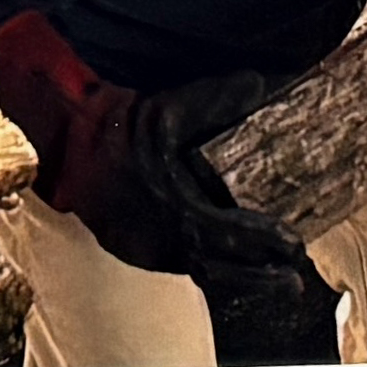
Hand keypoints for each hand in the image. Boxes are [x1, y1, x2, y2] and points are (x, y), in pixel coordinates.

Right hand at [0, 13, 304, 280]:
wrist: (72, 150)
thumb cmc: (123, 130)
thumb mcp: (169, 108)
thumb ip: (216, 98)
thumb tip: (258, 83)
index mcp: (176, 206)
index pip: (229, 233)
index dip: (264, 241)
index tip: (294, 244)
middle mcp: (165, 237)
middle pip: (223, 268)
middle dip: (262, 275)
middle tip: (294, 281)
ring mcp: (150, 250)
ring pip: (205, 275)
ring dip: (242, 281)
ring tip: (277, 284)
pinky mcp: (139, 252)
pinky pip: (186, 270)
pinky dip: (214, 273)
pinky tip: (233, 272)